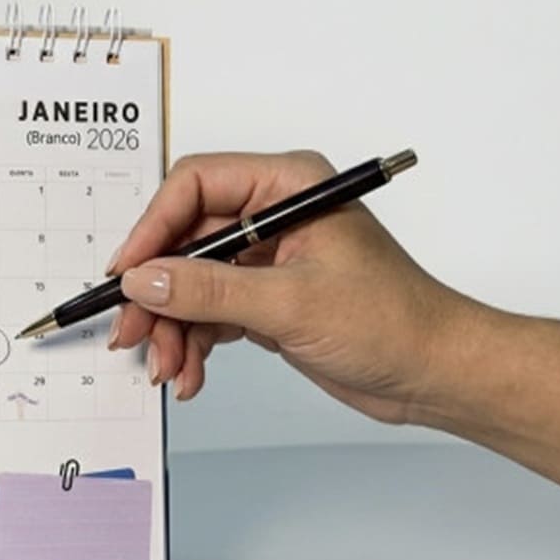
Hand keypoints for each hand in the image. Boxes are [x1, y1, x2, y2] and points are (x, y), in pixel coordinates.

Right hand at [108, 150, 477, 423]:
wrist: (434, 372)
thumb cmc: (394, 321)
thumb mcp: (292, 304)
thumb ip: (210, 290)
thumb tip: (143, 279)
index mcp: (288, 186)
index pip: (196, 186)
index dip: (152, 227)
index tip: (126, 272)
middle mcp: (272, 215)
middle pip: (184, 240)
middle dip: (156, 292)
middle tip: (133, 332)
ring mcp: (266, 259)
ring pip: (189, 282)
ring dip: (172, 327)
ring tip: (169, 367)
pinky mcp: (264, 298)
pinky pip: (207, 313)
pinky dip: (193, 343)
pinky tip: (190, 374)